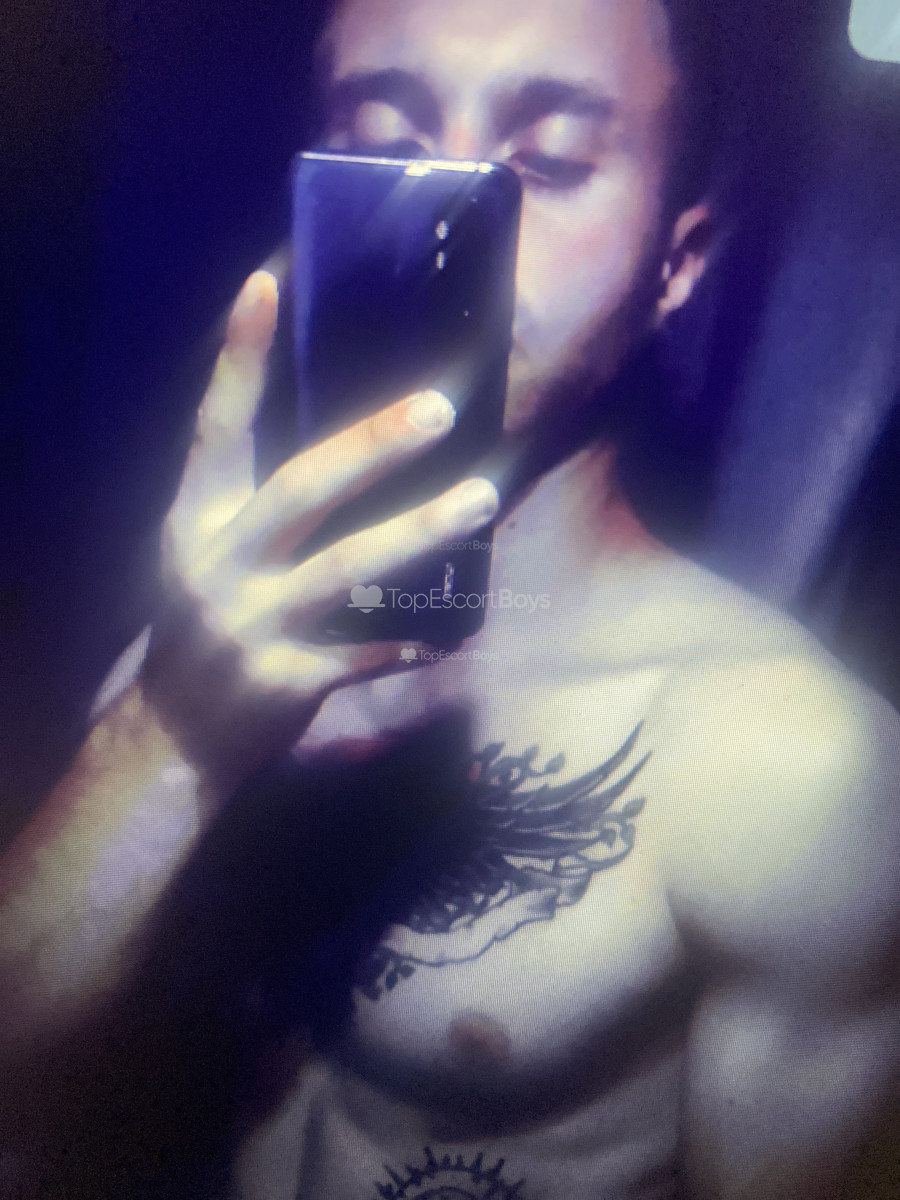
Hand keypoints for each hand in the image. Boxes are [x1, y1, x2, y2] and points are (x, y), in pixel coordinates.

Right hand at [140, 269, 498, 798]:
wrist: (175, 733)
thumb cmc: (207, 620)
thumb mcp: (207, 550)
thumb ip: (256, 500)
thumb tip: (350, 439)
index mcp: (198, 519)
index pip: (215, 425)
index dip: (239, 356)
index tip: (269, 281)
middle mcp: (220, 564)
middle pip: (301, 489)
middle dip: (372, 446)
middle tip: (441, 407)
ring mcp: (251, 624)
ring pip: (345, 570)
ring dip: (418, 533)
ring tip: (480, 499)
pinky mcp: (285, 682)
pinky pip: (361, 656)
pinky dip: (407, 643)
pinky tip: (455, 636)